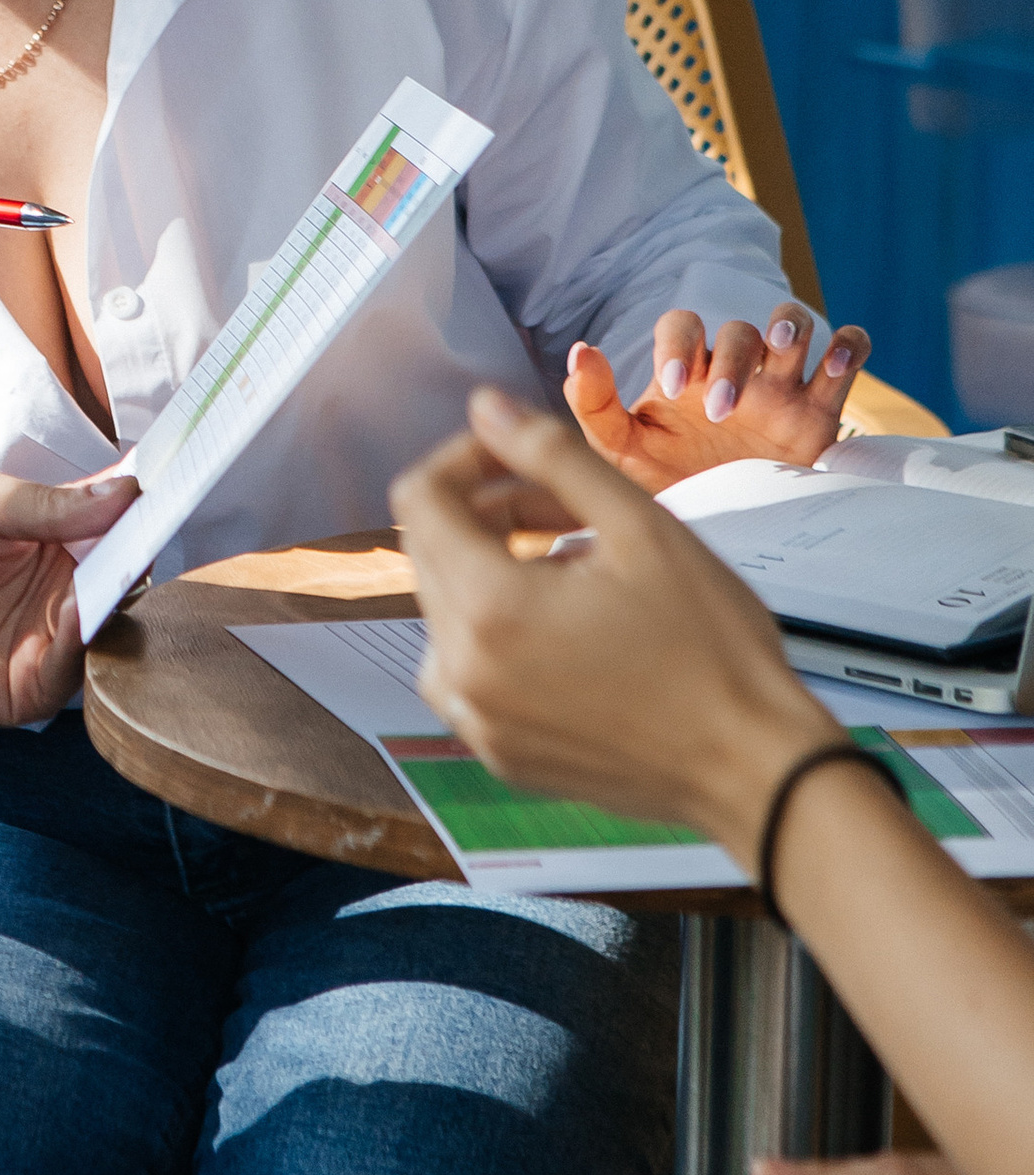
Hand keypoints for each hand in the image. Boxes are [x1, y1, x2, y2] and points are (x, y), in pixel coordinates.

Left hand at [0, 466, 137, 729]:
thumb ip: (49, 502)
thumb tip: (126, 490)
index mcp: (51, 535)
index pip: (114, 522)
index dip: (143, 507)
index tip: (173, 486)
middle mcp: (59, 586)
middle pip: (123, 574)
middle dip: (141, 553)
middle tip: (156, 530)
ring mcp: (48, 637)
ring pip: (108, 623)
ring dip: (115, 597)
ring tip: (114, 570)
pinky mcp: (31, 685)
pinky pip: (73, 670)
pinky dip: (81, 642)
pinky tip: (74, 610)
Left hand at [391, 387, 827, 861]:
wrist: (753, 768)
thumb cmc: (712, 650)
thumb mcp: (640, 525)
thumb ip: (552, 454)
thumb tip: (486, 407)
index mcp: (487, 609)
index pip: (420, 499)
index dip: (468, 458)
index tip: (523, 456)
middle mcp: (460, 671)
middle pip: (432, 551)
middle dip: (491, 510)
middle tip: (573, 511)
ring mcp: (475, 720)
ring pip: (447, 610)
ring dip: (496, 571)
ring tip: (580, 570)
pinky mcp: (498, 752)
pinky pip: (470, 671)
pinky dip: (504, 634)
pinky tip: (575, 630)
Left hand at [565, 301, 866, 491]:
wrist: (719, 535)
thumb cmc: (668, 486)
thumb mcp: (619, 452)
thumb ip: (595, 404)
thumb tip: (581, 352)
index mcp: (687, 373)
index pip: (683, 326)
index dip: (679, 344)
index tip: (673, 387)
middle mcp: (734, 372)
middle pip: (739, 330)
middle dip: (731, 360)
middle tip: (721, 411)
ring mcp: (780, 387)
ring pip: (794, 324)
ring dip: (790, 326)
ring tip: (781, 349)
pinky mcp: (821, 410)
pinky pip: (846, 355)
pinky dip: (849, 347)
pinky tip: (837, 362)